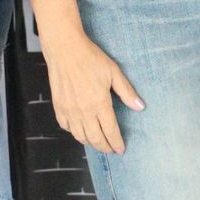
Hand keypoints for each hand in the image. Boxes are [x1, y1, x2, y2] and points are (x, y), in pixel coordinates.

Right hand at [41, 30, 144, 153]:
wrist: (64, 49)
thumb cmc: (90, 58)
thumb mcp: (113, 72)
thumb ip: (127, 92)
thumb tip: (140, 107)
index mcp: (100, 103)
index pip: (111, 131)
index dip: (117, 143)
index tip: (121, 149)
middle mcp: (84, 111)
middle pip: (96, 138)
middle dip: (105, 147)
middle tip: (111, 150)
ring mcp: (69, 110)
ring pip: (80, 136)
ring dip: (90, 143)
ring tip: (98, 143)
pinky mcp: (58, 107)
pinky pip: (66, 127)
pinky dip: (74, 133)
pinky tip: (80, 131)